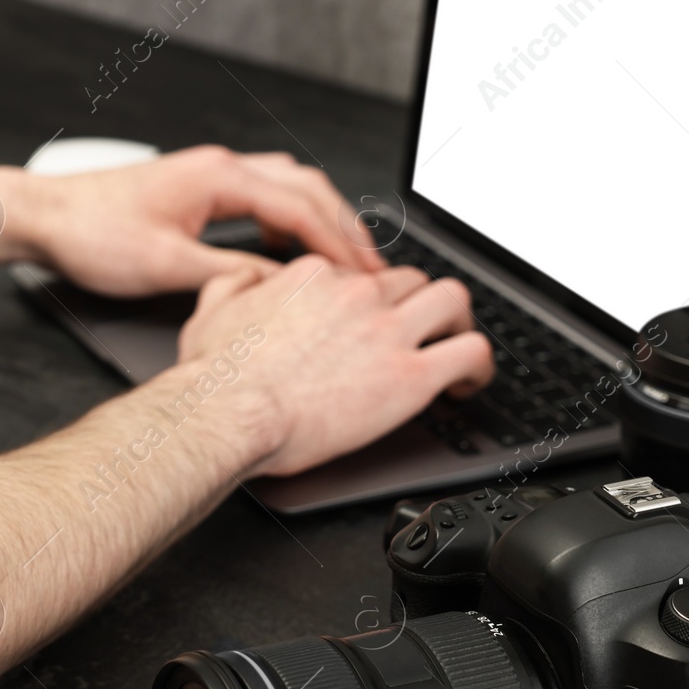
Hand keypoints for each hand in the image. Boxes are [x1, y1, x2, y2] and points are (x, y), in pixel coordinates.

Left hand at [12, 145, 384, 296]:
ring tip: (341, 261)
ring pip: (286, 189)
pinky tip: (289, 251)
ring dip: (318, 222)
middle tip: (371, 268)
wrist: (45, 218)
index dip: (340, 245)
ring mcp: (209, 175)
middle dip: (343, 228)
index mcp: (220, 178)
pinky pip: (261, 198)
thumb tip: (279, 287)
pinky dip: (287, 223)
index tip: (366, 275)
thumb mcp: (167, 268)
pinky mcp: (196, 190)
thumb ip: (231, 277)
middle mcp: (220, 167)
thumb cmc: (91, 235)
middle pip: (306, 189)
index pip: (301, 208)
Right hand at [176, 255, 493, 477]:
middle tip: (417, 335)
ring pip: (453, 300)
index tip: (369, 323)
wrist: (227, 415)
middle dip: (418, 307)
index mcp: (315, 278)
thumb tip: (248, 276)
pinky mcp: (410, 376)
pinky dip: (479, 366)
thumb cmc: (216, 379)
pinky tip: (468, 384)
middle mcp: (357, 295)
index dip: (371, 300)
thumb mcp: (210, 311)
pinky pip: (471, 352)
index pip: (362, 273)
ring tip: (452, 349)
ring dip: (457, 323)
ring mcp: (387, 332)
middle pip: (413, 280)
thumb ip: (234, 282)